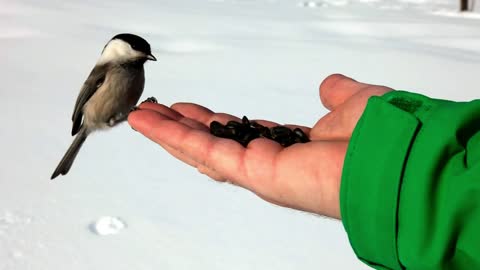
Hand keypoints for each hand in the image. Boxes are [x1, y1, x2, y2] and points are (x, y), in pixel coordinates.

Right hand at [128, 74, 391, 218]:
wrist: (393, 158)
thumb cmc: (382, 136)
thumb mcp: (355, 102)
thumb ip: (339, 96)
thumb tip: (330, 85)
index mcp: (292, 147)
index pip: (240, 133)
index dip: (212, 121)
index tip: (190, 108)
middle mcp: (272, 161)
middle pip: (215, 143)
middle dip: (182, 127)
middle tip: (156, 112)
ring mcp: (258, 171)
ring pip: (202, 150)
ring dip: (170, 133)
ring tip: (142, 116)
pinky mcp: (252, 173)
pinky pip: (204, 152)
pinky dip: (172, 137)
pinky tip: (148, 123)